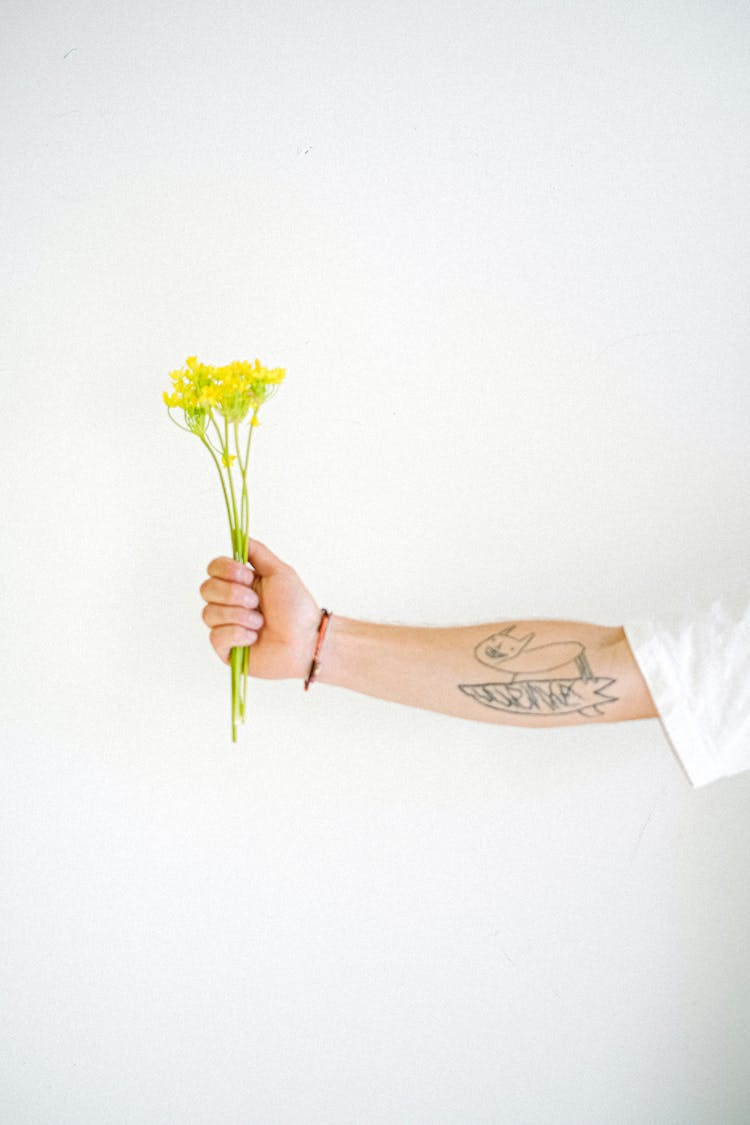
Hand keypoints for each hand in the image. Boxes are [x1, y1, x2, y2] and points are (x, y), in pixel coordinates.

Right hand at [199, 539, 321, 679]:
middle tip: (256, 602)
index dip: (226, 570)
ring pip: (209, 613)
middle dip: (233, 594)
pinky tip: (254, 637)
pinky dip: (238, 635)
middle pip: (206, 588)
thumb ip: (258, 553)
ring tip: (260, 622)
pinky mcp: (226, 649)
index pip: (213, 568)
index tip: (247, 576)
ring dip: (240, 616)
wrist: (307, 641)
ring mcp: (226, 626)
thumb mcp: (280, 572)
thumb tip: (240, 535)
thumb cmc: (297, 609)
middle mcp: (230, 603)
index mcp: (240, 583)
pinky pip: (216, 636)